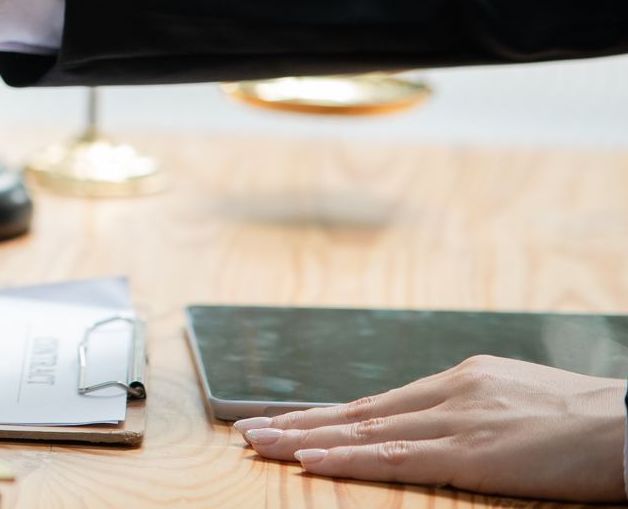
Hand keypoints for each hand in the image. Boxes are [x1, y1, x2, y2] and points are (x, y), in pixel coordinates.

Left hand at [235, 355, 627, 502]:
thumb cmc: (597, 427)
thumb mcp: (527, 409)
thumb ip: (483, 417)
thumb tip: (456, 435)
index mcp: (464, 380)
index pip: (380, 402)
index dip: (329, 415)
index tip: (285, 421)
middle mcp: (452, 391)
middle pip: (359, 411)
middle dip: (300, 423)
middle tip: (248, 432)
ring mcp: (459, 419)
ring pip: (364, 431)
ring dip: (305, 440)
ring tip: (259, 445)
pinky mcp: (474, 451)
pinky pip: (395, 456)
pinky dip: (347, 459)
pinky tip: (309, 461)